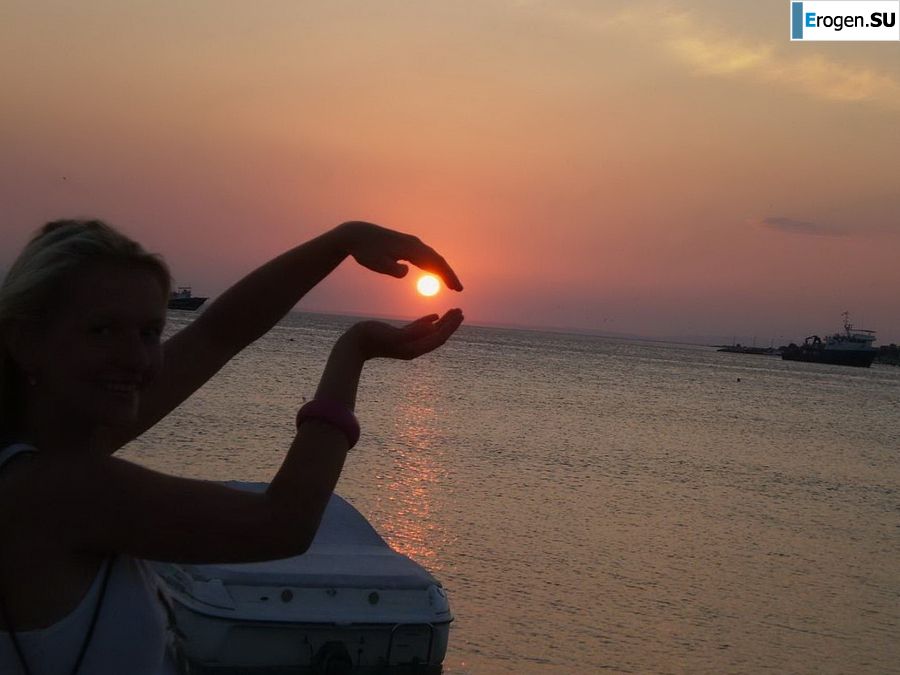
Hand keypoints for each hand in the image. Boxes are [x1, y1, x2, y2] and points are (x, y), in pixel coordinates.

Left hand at [337, 221, 462, 290]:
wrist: (357, 234)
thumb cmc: (365, 250)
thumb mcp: (376, 263)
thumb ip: (392, 269)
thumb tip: (407, 271)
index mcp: (410, 248)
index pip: (434, 263)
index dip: (447, 276)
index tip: (456, 288)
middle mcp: (414, 244)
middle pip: (437, 260)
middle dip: (449, 274)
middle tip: (459, 289)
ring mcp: (411, 243)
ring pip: (432, 258)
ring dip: (442, 271)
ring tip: (451, 285)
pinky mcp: (406, 246)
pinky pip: (425, 257)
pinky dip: (433, 266)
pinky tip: (435, 273)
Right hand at [343, 310, 463, 360]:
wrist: (352, 346)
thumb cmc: (370, 339)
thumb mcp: (391, 334)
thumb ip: (411, 332)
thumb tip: (431, 327)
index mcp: (413, 349)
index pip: (437, 338)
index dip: (450, 327)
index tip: (459, 314)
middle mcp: (413, 348)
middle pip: (437, 336)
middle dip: (450, 324)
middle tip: (460, 311)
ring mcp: (407, 343)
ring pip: (430, 332)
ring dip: (442, 322)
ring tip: (453, 311)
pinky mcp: (400, 338)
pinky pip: (418, 330)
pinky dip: (428, 323)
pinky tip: (435, 316)